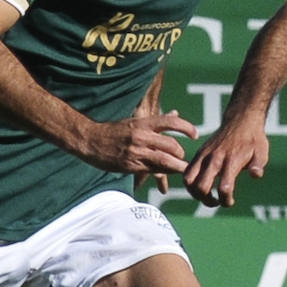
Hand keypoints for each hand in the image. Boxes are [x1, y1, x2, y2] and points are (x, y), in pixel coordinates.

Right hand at [80, 109, 198, 176]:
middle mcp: (141, 136)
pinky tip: (166, 173)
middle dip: (181, 153)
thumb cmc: (115, 130)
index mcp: (143, 123)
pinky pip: (153, 170)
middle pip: (172, 145)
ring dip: (177, 166)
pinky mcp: (131, 166)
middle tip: (182, 157)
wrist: (90, 140)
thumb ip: (157, 121)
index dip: (186, 128)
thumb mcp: (136, 122)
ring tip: (181, 168)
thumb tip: (176, 113)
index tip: (195, 135)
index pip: (171, 122)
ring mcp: (136, 152)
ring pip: (165, 160)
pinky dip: (163, 172)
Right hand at [184, 118, 269, 207]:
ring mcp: (204, 156)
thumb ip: (258, 165)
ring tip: (206, 196)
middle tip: (217, 202)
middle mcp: (214, 159)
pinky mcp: (199, 153)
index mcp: (231, 161)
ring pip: (188, 181)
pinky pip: (187, 171)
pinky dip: (190, 183)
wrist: (240, 120)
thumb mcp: (262, 151)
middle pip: (201, 187)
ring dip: (195, 193)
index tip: (230, 202)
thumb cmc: (253, 139)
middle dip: (208, 201)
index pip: (224, 188)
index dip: (226, 200)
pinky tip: (202, 185)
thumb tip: (256, 175)